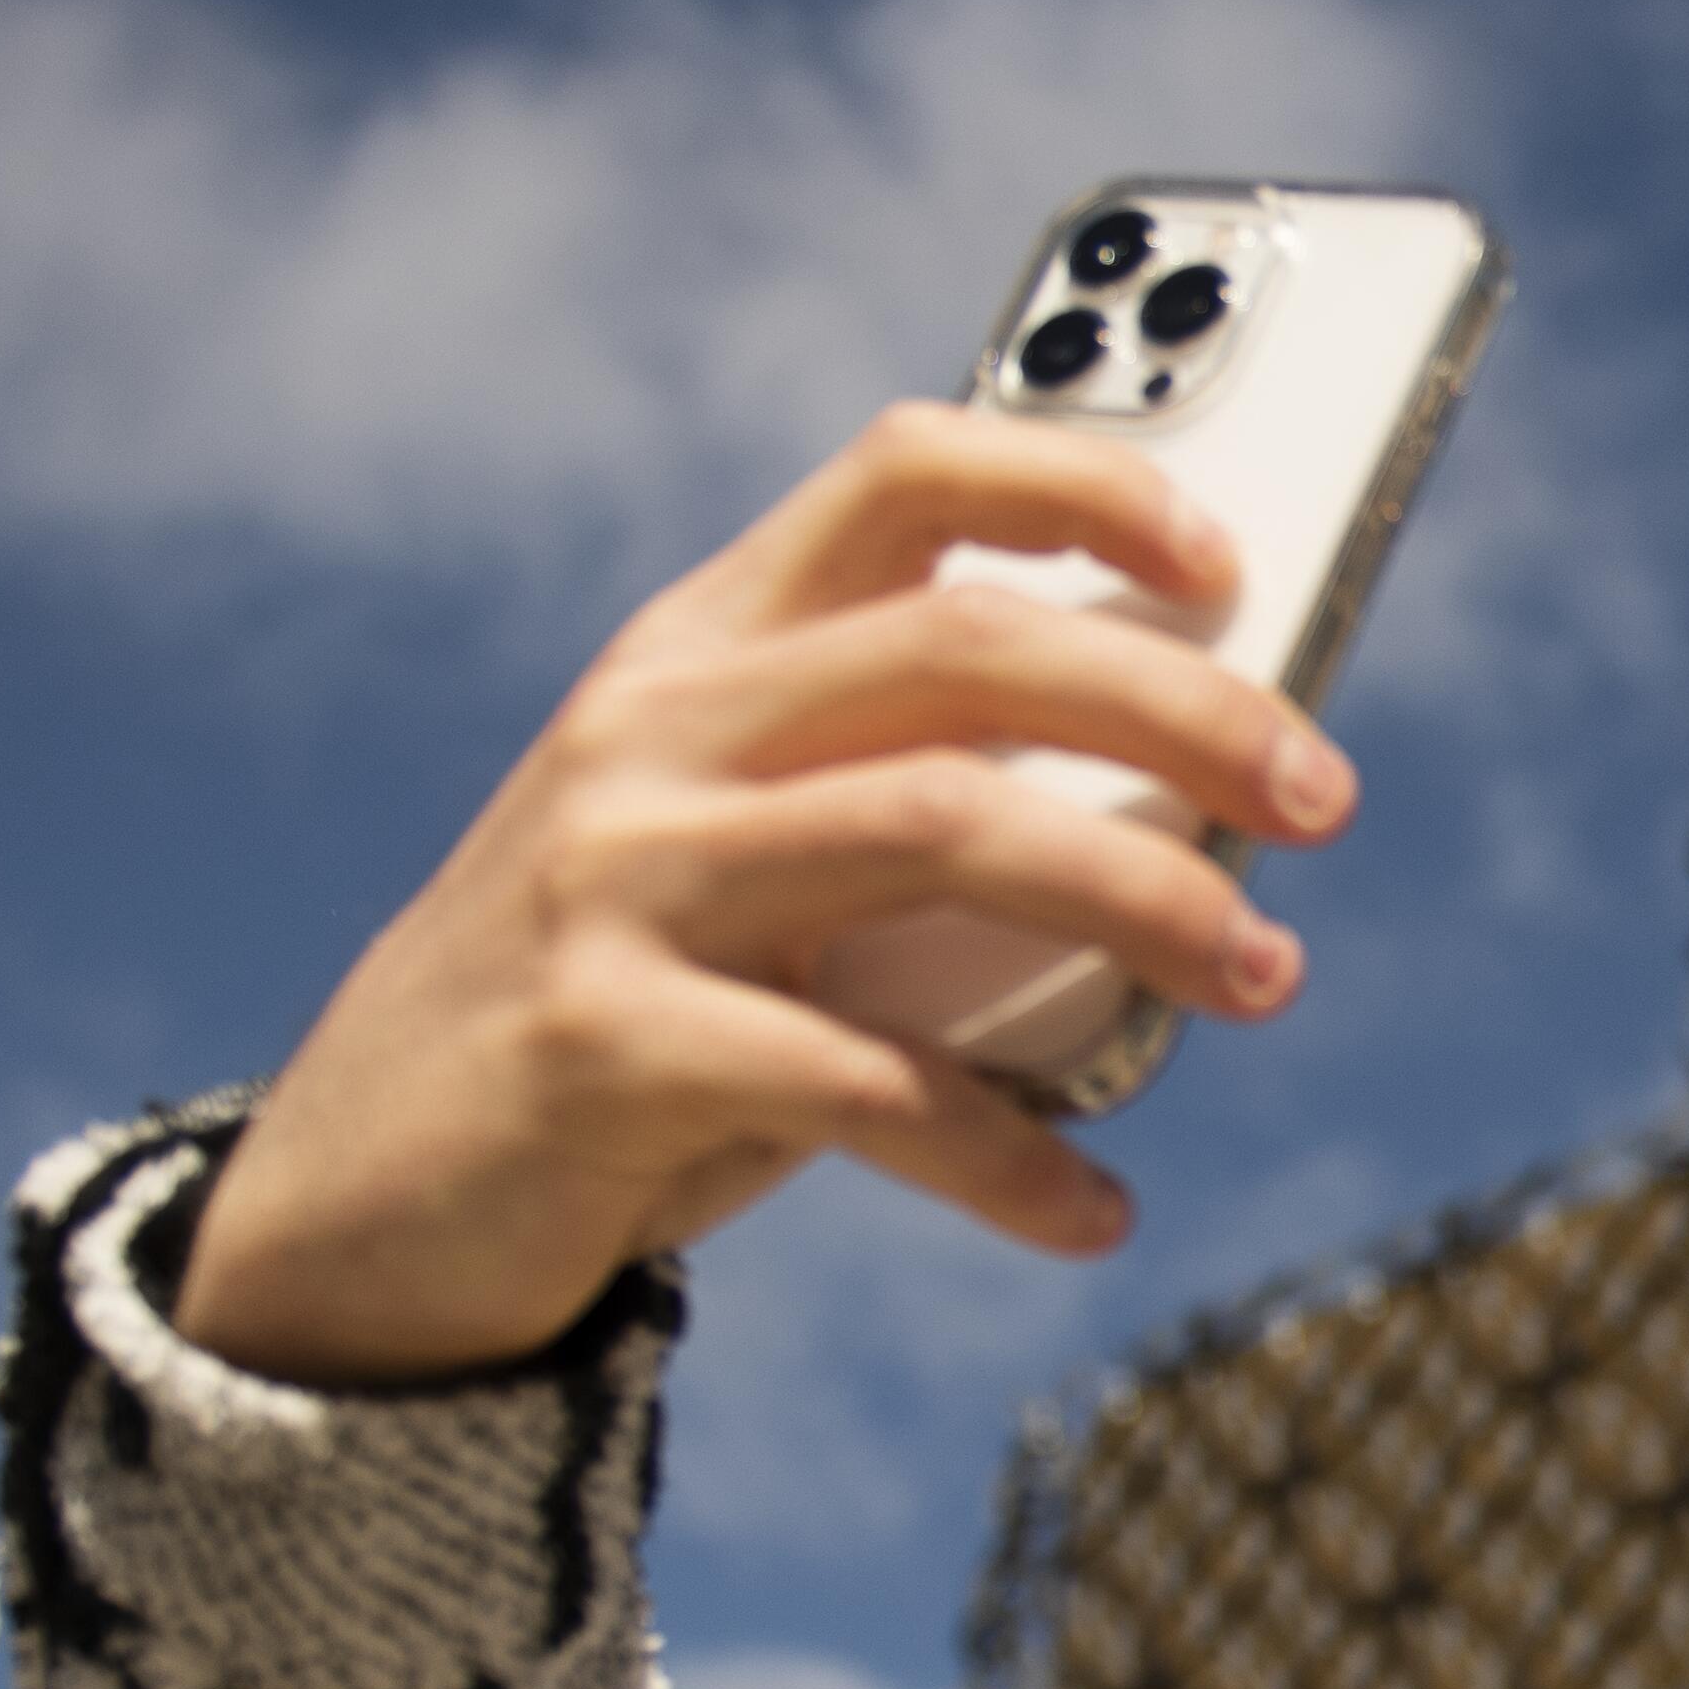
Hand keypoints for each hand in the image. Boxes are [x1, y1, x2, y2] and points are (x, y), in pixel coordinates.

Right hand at [168, 406, 1359, 1384]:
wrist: (364, 1197)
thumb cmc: (615, 1013)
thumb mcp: (737, 867)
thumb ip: (900, 808)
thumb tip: (1198, 820)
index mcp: (697, 652)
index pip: (899, 477)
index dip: (1082, 481)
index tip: (1233, 562)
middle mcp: (654, 731)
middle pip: (968, 648)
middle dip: (1183, 712)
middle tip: (1324, 797)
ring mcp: (617, 876)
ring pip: (947, 826)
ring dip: (1146, 906)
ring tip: (1262, 978)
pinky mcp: (603, 1042)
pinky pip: (866, 1083)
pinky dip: (1009, 1155)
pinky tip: (1090, 1211)